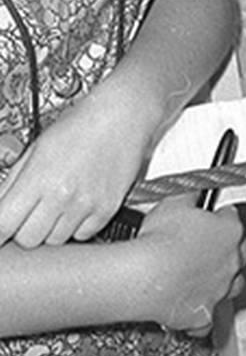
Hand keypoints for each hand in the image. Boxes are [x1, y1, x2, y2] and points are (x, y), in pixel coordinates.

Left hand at [0, 80, 154, 248]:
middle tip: (31, 212)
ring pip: (54, 241)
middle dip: (24, 229)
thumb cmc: (81, 124)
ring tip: (59, 203)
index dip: (0, 230)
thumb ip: (13, 181)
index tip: (3, 227)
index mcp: (39, 176)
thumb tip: (0, 208)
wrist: (123, 114)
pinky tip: (78, 204)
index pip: (4, 224)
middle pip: (28, 240)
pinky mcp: (107, 210)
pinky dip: (76, 226)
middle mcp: (62, 194)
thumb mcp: (37, 146)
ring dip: (51, 228)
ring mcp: (86, 205)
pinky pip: (82, 235)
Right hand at [135, 197, 245, 334]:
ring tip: (209, 275)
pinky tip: (195, 307)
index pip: (233, 218)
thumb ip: (191, 197)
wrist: (144, 277)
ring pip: (234, 286)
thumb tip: (194, 193)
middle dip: (230, 248)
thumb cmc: (159, 241)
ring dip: (225, 280)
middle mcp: (231, 262)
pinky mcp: (204, 315)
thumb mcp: (175, 202)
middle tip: (212, 244)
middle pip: (241, 253)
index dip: (220, 216)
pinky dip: (204, 314)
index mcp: (230, 232)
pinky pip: (210, 319)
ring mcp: (219, 290)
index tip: (212, 217)